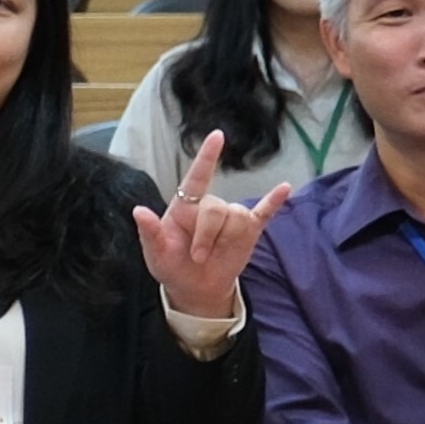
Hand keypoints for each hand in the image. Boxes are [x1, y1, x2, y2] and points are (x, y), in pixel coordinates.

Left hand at [129, 127, 268, 329]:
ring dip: (224, 240)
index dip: (207, 156)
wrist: (195, 287)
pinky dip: (275, 201)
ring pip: (237, 217)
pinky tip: (285, 189)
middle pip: (216, 209)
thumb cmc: (172, 265)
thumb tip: (138, 211)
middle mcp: (209, 206)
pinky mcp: (249, 230)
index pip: (197, 177)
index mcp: (184, 206)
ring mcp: (231, 217)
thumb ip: (150, 232)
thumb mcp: (156, 253)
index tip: (217, 135)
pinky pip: (265, 212)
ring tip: (211, 255)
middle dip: (207, 235)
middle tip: (197, 256)